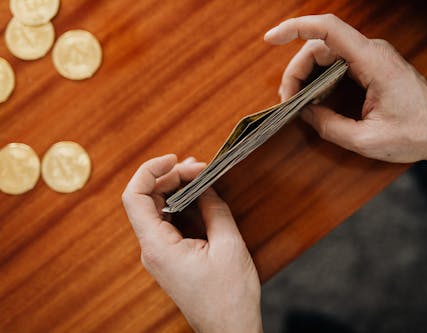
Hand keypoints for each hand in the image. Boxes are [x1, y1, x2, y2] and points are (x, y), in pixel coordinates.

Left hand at [122, 154, 261, 332]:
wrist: (229, 329)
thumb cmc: (229, 296)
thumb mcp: (228, 245)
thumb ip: (214, 209)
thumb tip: (206, 186)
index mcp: (158, 247)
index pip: (135, 197)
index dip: (149, 171)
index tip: (174, 160)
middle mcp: (152, 249)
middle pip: (146, 200)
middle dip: (169, 177)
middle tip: (198, 167)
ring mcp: (159, 254)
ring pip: (156, 209)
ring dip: (174, 188)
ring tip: (198, 174)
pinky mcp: (169, 256)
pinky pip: (167, 222)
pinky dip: (179, 204)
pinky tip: (197, 195)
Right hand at [264, 14, 426, 173]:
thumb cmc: (415, 134)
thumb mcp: (365, 139)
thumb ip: (329, 126)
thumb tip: (305, 113)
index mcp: (372, 62)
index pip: (328, 29)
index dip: (295, 28)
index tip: (271, 39)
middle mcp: (372, 52)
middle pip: (320, 46)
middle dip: (297, 70)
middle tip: (287, 101)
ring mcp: (372, 58)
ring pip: (327, 55)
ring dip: (307, 76)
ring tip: (298, 102)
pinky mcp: (372, 67)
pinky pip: (338, 64)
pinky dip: (321, 79)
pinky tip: (316, 99)